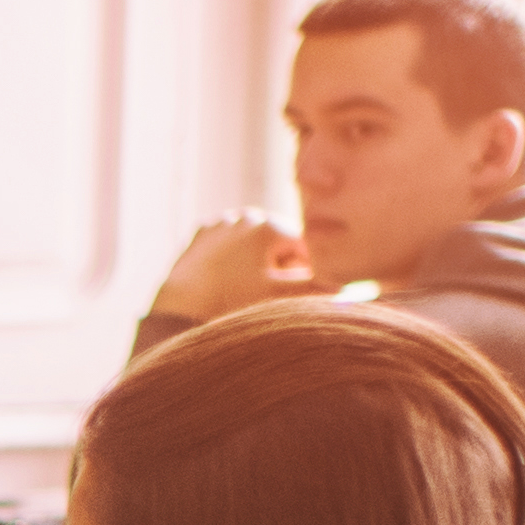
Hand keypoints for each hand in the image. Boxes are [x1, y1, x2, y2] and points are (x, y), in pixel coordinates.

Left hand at [148, 211, 310, 326]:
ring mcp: (220, 224)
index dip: (309, 271)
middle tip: (275, 294)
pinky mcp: (200, 236)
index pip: (305, 246)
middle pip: (279, 242)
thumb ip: (316, 288)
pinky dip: (233, 260)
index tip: (302, 292)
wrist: (179, 308)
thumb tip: (345, 289)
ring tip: (251, 290)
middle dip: (283, 266)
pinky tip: (229, 280)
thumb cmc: (232, 303)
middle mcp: (245, 217)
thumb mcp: (280, 297)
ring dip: (259, 262)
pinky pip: (227, 247)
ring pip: (253, 243)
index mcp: (269, 225)